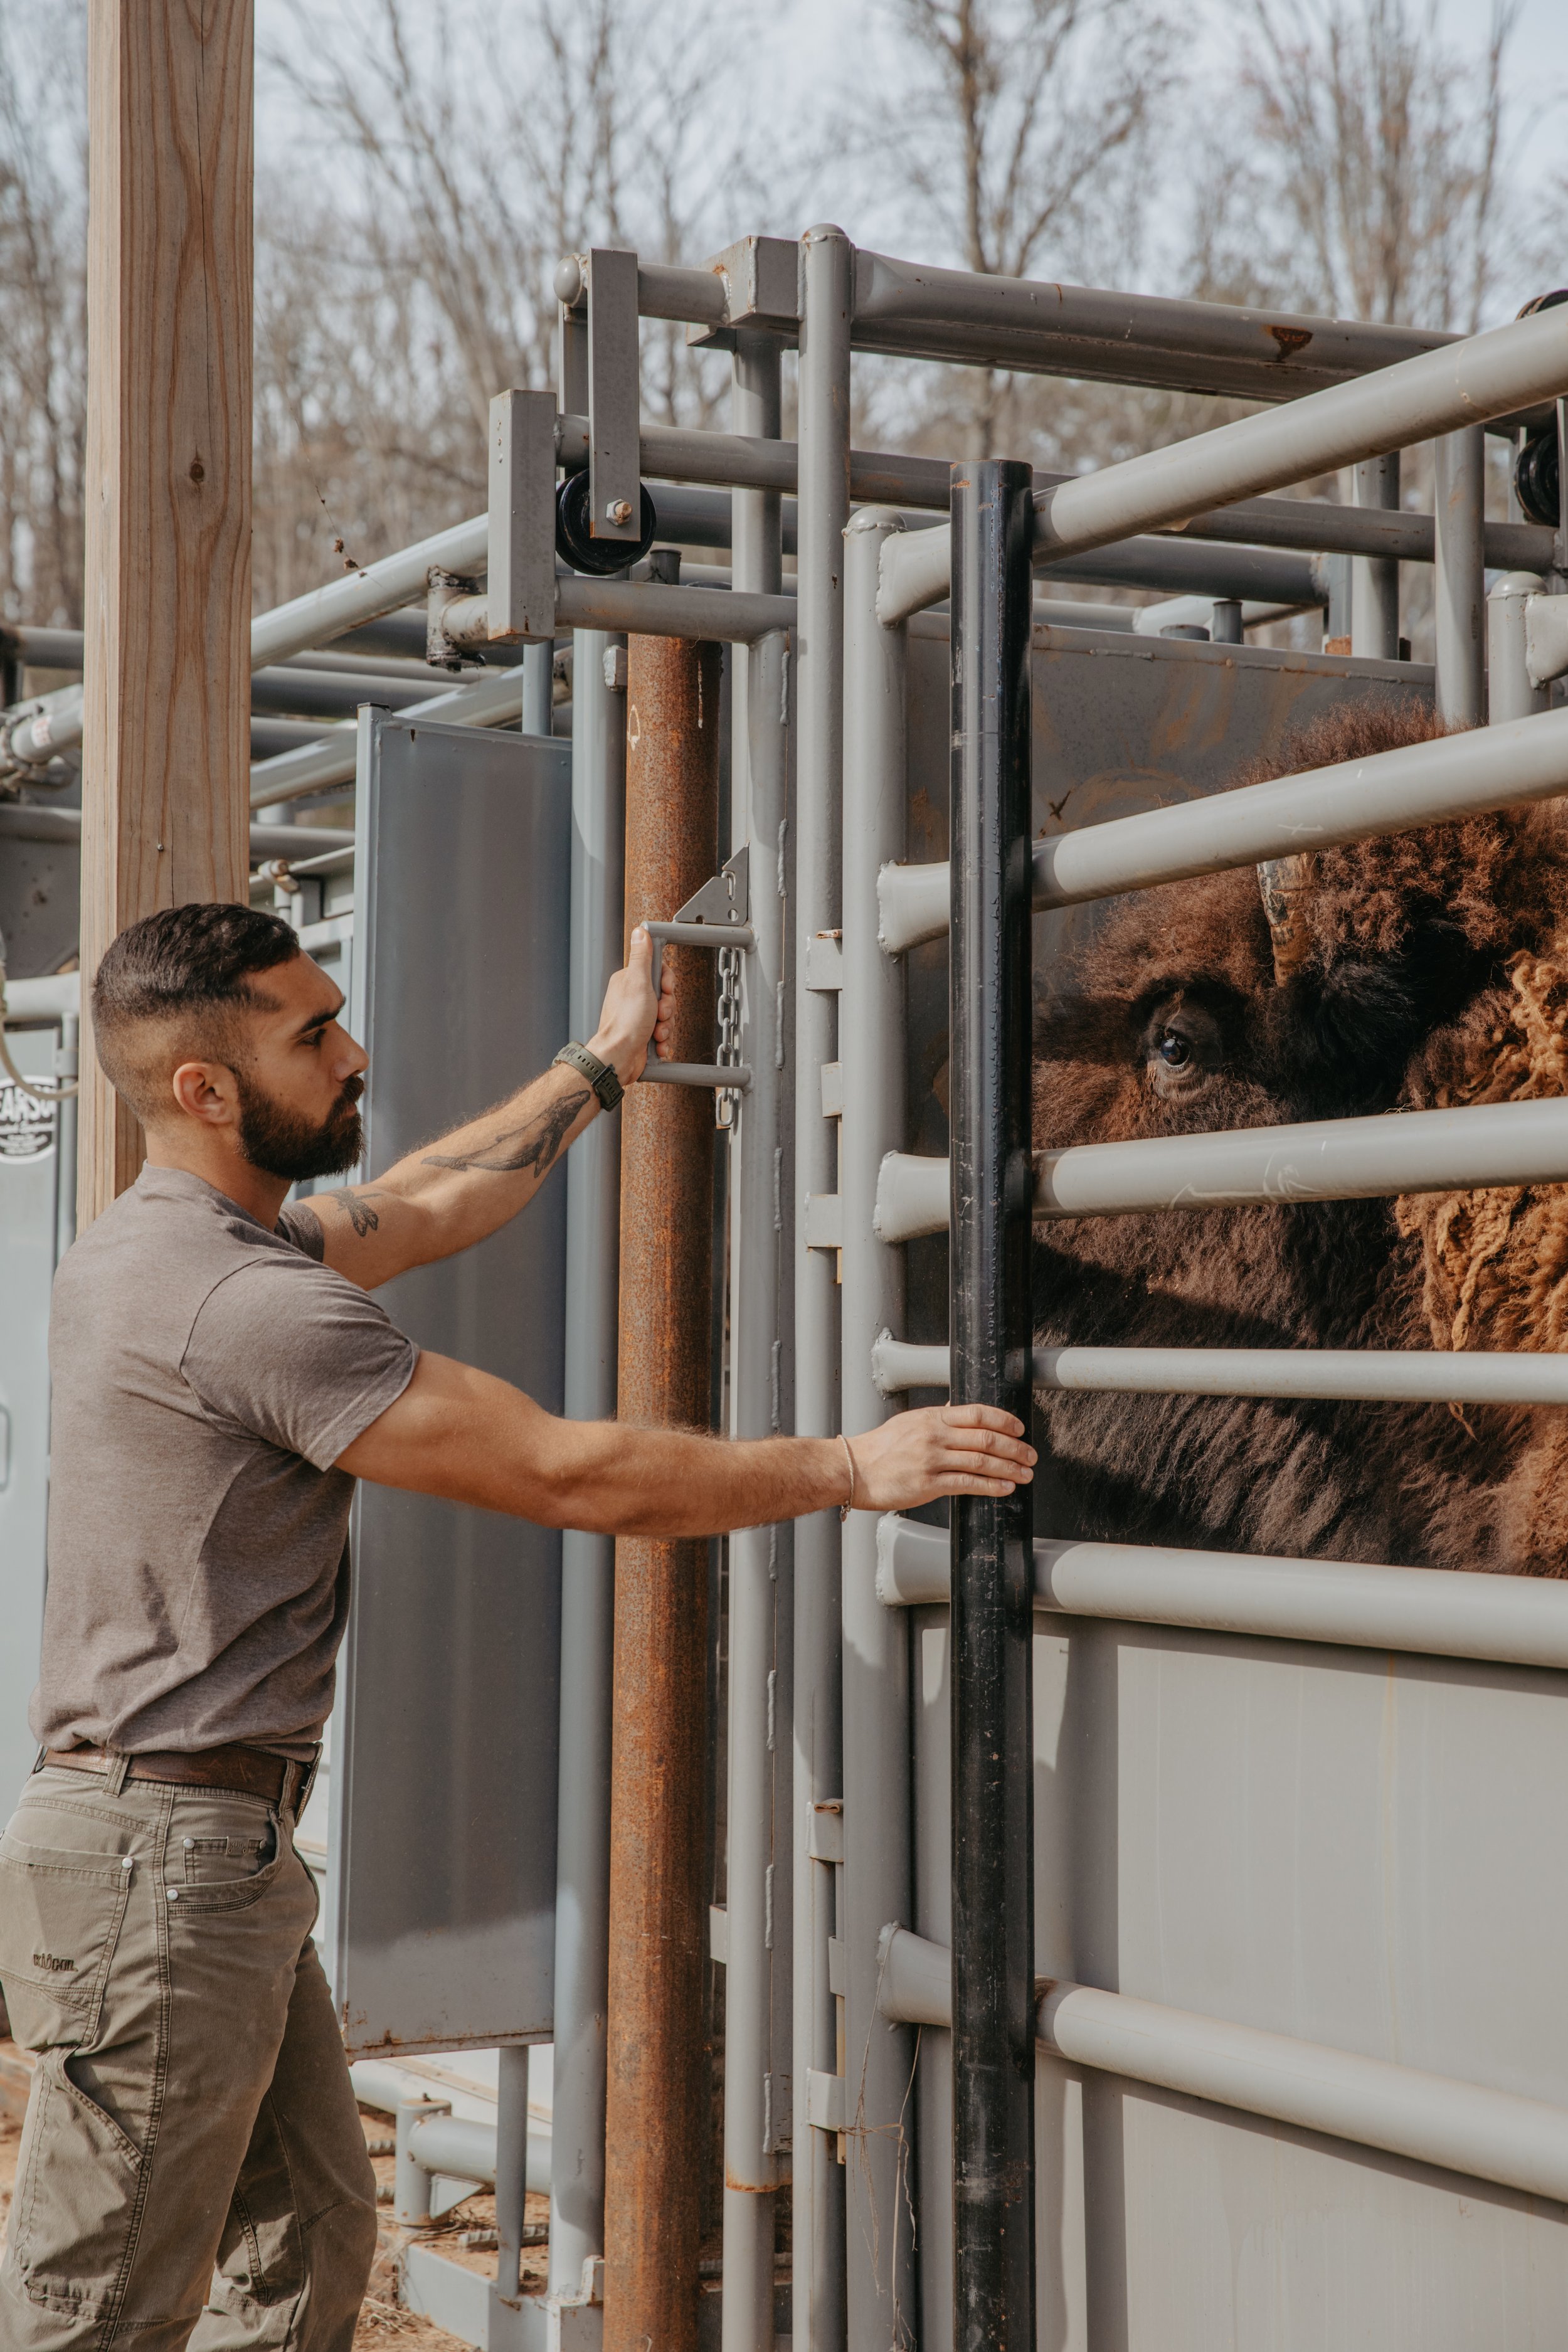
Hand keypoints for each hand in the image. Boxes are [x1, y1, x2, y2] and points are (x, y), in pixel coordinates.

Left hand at [589, 926, 675, 1086]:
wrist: (619, 1058)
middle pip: (665, 996)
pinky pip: (663, 1034)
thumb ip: (641, 957)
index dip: (667, 983)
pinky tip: (656, 1044)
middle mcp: (632, 999)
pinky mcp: (643, 1035)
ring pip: (666, 1017)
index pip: (658, 972)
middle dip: (667, 1008)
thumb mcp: (638, 982)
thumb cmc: (625, 1024)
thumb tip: (640, 932)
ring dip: (666, 1027)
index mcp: (629, 982)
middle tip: (659, 1014)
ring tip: (656, 1032)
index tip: (665, 990)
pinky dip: (663, 1041)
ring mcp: (638, 1018)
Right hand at [845, 1405, 1034, 1508]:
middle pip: (985, 1438)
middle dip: (1014, 1447)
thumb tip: (958, 1408)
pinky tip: (1005, 1487)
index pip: (977, 1413)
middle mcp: (934, 1435)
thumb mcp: (909, 1422)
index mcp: (932, 1417)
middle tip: (1030, 1455)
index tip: (1020, 1429)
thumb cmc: (879, 1448)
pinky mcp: (927, 1484)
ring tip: (1025, 1473)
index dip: (1004, 1420)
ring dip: (1009, 1468)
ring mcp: (931, 1460)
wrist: (853, 1471)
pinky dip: (991, 1485)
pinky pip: (967, 1483)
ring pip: (981, 1460)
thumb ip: (937, 1418)